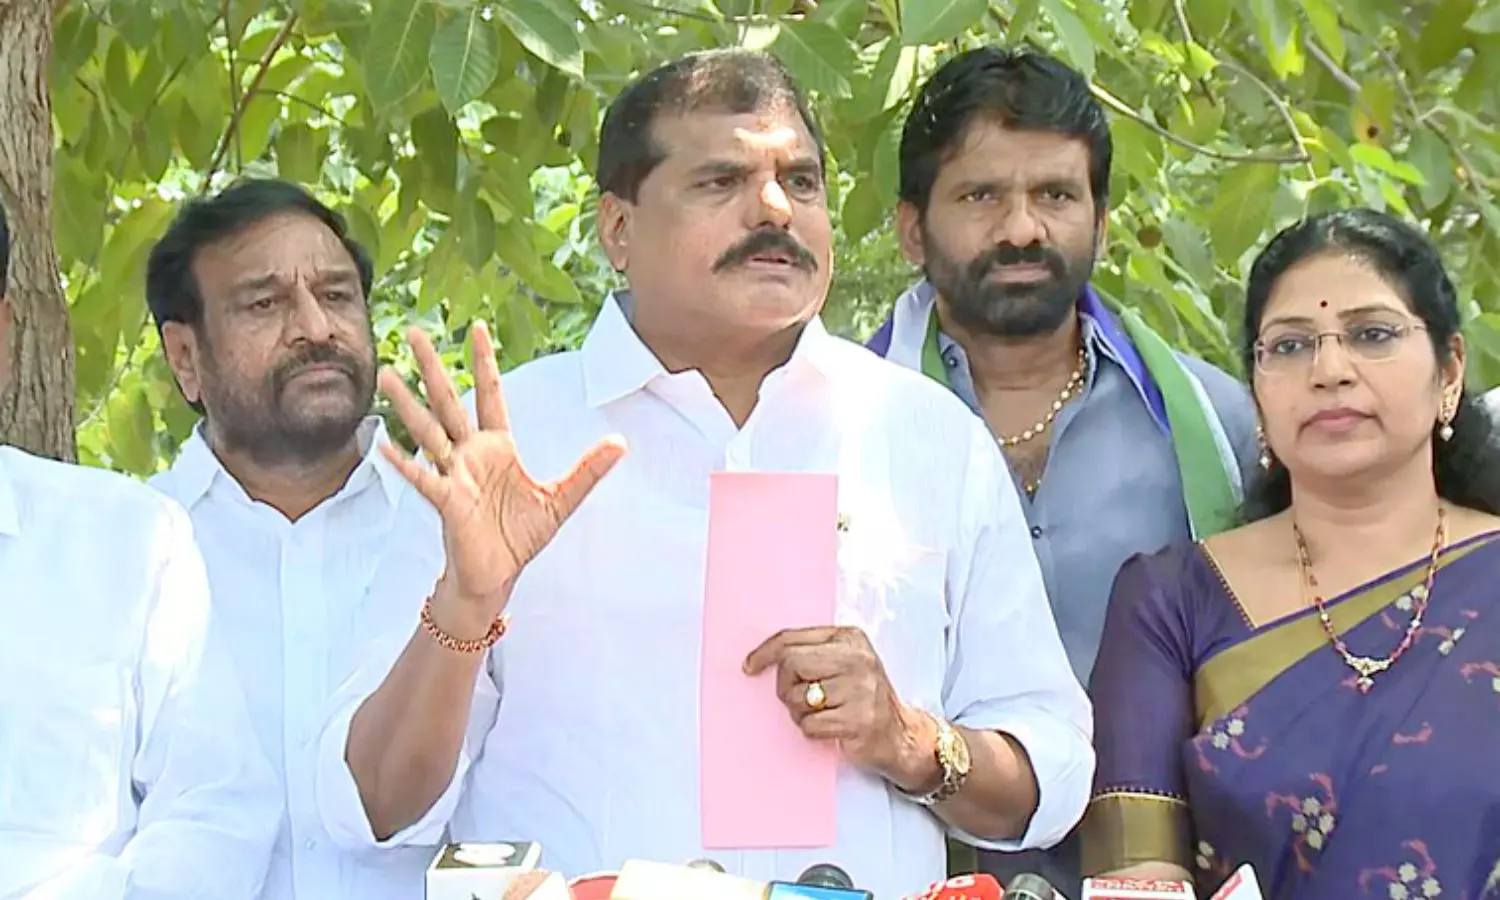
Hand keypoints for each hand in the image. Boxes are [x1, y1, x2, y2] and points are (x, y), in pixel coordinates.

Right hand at [379, 322, 625, 629]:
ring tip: (387, 374)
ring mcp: (455, 476)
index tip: (477, 327)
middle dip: (433, 368)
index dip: (484, 362)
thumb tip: (620, 443)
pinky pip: (424, 479)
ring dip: (408, 404)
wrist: (498, 576)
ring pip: (428, 432)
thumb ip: (588, 470)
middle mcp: (470, 455)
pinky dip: (405, 464)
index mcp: (497, 447)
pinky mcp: (448, 502)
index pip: (490, 395)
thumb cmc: (519, 536)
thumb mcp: (561, 498)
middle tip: (417, 332)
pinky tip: (385, 446)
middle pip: (449, 402)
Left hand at [743, 626, 937, 788]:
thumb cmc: (862, 698)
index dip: (764, 652)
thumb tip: (763, 658)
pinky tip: (831, 728)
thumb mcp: (843, 663)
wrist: (900, 734)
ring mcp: (860, 689)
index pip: (793, 637)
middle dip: (786, 686)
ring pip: (797, 697)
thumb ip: (811, 653)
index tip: (750, 666)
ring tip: (822, 713)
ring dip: (800, 712)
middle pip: (791, 664)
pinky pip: (810, 724)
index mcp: (849, 638)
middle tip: (799, 698)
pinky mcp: (858, 720)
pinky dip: (812, 730)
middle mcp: (857, 658)